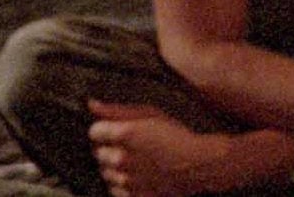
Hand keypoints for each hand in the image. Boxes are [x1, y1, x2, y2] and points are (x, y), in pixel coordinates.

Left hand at [87, 101, 233, 196]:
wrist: (202, 164)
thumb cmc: (179, 135)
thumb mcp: (149, 114)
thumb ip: (116, 111)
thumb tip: (91, 105)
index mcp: (125, 134)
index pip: (94, 132)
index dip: (103, 130)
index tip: (112, 132)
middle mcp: (123, 158)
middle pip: (98, 154)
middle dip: (109, 149)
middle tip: (127, 148)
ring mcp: (130, 180)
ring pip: (106, 174)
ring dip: (115, 169)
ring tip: (135, 163)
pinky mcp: (138, 196)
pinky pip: (116, 192)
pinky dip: (123, 186)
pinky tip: (137, 178)